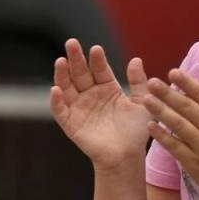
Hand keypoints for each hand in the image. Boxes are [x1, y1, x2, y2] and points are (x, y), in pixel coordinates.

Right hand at [49, 40, 151, 170]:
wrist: (127, 156)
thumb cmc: (136, 131)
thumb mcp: (143, 103)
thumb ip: (139, 82)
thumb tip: (136, 60)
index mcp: (107, 88)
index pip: (99, 69)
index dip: (97, 59)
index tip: (96, 49)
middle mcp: (90, 95)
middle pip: (80, 73)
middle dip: (75, 58)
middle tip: (71, 43)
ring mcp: (79, 108)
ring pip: (67, 87)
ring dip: (62, 74)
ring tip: (61, 61)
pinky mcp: (70, 123)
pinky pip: (60, 110)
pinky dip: (56, 101)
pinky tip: (56, 89)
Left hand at [141, 69, 198, 196]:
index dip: (187, 83)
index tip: (172, 72)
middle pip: (188, 107)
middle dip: (169, 94)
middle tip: (152, 82)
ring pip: (179, 125)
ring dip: (161, 111)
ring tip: (145, 100)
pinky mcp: (192, 161)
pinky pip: (174, 146)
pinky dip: (162, 136)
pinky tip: (149, 126)